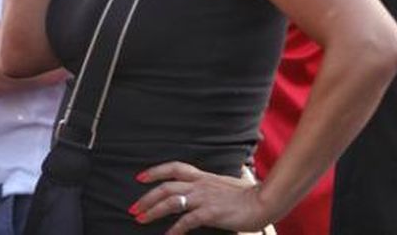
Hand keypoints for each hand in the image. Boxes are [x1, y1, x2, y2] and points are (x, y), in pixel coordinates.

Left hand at [131, 163, 271, 233]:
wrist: (263, 201)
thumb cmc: (247, 195)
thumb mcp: (224, 184)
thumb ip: (209, 186)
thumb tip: (200, 190)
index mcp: (203, 176)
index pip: (174, 167)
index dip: (155, 171)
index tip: (140, 177)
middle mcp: (201, 184)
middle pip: (166, 186)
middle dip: (147, 197)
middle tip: (133, 208)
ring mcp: (205, 198)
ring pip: (171, 201)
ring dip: (153, 211)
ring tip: (140, 219)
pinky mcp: (211, 213)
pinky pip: (187, 221)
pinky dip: (175, 230)